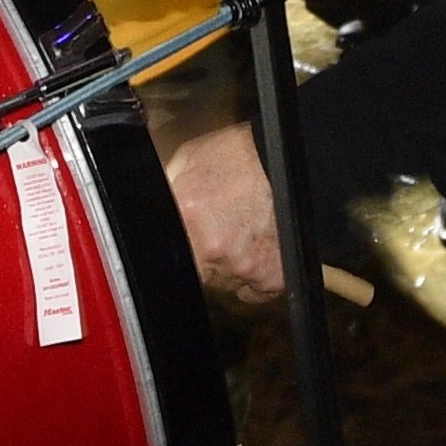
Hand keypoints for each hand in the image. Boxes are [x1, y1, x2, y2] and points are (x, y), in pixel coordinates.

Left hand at [162, 120, 285, 305]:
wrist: (294, 156)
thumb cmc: (242, 154)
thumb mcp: (188, 160)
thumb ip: (168, 193)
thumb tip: (152, 213)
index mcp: (187, 217)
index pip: (167, 258)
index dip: (178, 250)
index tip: (184, 244)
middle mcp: (213, 248)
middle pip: (197, 274)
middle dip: (204, 257)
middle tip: (219, 230)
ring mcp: (245, 267)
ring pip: (226, 283)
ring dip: (231, 266)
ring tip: (243, 233)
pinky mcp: (273, 277)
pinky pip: (256, 291)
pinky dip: (257, 277)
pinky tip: (260, 249)